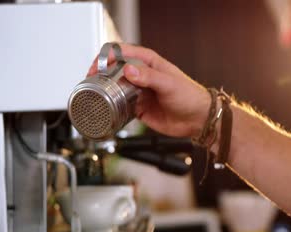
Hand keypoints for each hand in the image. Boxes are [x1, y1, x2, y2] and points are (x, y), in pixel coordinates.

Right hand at [87, 43, 210, 137]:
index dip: (107, 57)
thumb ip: (149, 77)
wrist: (198, 120)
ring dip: (105, 91)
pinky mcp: (138, 108)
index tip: (98, 67)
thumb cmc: (190, 97)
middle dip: (101, 74)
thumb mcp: (169, 84)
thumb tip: (128, 70)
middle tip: (93, 83)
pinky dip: (113, 107)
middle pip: (114, 69)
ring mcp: (139, 92)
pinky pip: (121, 106)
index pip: (122, 52)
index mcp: (149, 62)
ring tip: (96, 96)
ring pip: (115, 88)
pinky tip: (108, 110)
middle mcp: (141, 75)